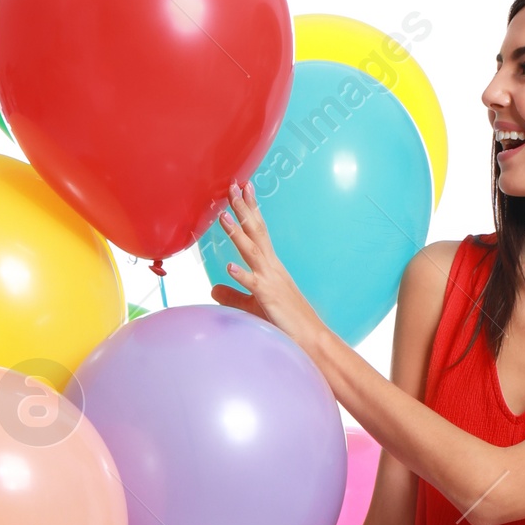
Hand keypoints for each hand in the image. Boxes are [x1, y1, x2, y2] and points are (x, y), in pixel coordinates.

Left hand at [211, 181, 324, 349]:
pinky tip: (229, 267)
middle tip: (232, 186)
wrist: (311, 339)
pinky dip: (241, 275)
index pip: (258, 231)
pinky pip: (253, 285)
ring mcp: (270, 281)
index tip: (243, 189)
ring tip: (223, 216)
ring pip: (251, 252)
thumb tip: (213, 288)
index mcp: (270, 266)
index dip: (249, 210)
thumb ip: (233, 295)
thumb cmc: (286, 321)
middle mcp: (271, 267)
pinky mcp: (268, 298)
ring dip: (237, 233)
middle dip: (243, 209)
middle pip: (255, 232)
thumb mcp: (253, 305)